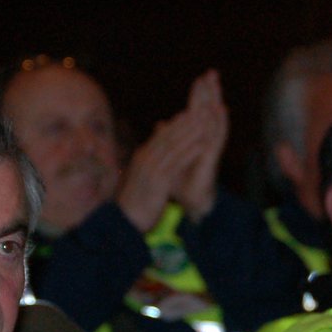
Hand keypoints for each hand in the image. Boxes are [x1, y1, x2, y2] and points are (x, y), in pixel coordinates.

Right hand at [116, 112, 201, 234]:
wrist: (126, 220)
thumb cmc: (135, 202)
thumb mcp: (141, 179)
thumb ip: (149, 164)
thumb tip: (153, 154)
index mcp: (142, 157)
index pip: (160, 137)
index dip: (175, 124)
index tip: (189, 113)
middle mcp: (145, 159)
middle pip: (168, 136)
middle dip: (185, 123)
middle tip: (201, 110)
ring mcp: (151, 169)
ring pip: (174, 146)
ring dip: (190, 133)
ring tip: (205, 122)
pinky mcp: (158, 181)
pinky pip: (177, 163)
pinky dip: (190, 152)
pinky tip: (202, 145)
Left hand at [173, 70, 228, 221]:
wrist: (191, 201)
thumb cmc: (182, 180)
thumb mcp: (171, 156)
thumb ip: (168, 138)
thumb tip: (161, 124)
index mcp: (194, 137)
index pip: (197, 111)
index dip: (200, 95)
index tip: (201, 77)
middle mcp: (204, 139)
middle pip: (209, 110)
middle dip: (211, 92)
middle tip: (212, 72)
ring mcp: (209, 146)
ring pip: (214, 119)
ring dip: (215, 101)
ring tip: (217, 85)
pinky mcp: (212, 155)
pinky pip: (217, 136)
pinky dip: (219, 122)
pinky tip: (221, 109)